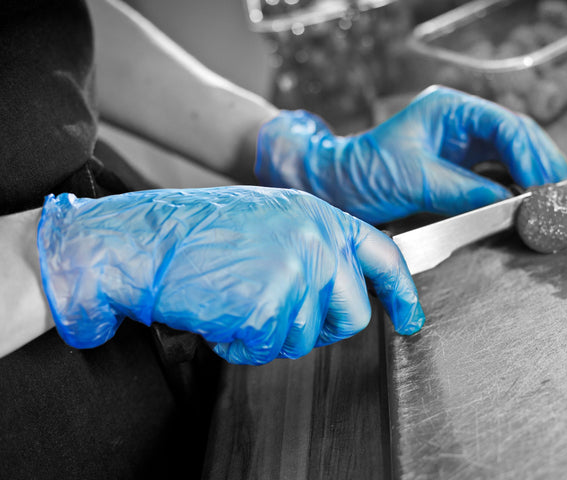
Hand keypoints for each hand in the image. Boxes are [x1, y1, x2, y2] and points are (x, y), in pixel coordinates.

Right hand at [37, 187, 423, 364]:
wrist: (143, 240)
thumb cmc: (196, 232)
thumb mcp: (269, 218)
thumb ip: (310, 244)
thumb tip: (337, 283)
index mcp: (317, 215)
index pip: (382, 253)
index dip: (401, 291)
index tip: (410, 316)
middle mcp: (315, 240)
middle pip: (353, 313)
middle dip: (319, 328)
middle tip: (278, 316)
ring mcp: (296, 271)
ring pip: (306, 337)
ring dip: (269, 334)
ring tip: (234, 302)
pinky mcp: (269, 305)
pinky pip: (267, 348)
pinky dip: (240, 344)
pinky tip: (218, 314)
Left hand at [255, 85, 566, 224]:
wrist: (338, 189)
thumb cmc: (363, 173)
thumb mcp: (415, 180)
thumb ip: (464, 191)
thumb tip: (510, 204)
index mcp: (449, 110)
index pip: (504, 125)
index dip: (530, 154)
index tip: (544, 184)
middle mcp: (461, 123)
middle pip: (517, 139)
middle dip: (541, 166)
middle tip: (561, 196)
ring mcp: (463, 145)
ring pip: (513, 157)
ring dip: (534, 179)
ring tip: (552, 204)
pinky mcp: (461, 169)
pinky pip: (499, 176)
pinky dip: (516, 191)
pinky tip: (528, 206)